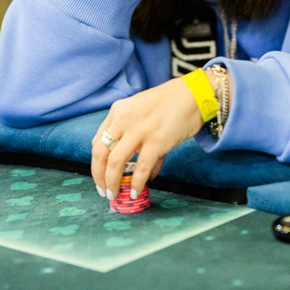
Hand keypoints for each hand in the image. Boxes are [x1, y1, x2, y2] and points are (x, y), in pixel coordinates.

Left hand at [91, 77, 202, 200]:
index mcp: (118, 111)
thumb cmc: (171, 102)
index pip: (97, 141)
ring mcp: (139, 131)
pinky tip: (136, 192)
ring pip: (115, 163)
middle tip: (104, 191)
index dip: (96, 163)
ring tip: (115, 195)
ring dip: (112, 183)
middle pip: (101, 154)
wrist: (194, 94)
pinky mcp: (157, 142)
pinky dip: (136, 183)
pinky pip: (141, 168)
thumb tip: (140, 169)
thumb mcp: (142, 111)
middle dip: (99, 176)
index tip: (100, 176)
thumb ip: (135, 135)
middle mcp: (124, 120)